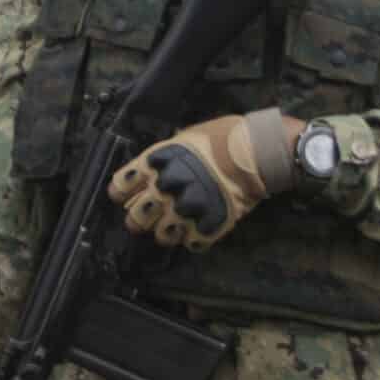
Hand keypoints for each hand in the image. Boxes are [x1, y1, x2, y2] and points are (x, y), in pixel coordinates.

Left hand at [108, 111, 294, 249]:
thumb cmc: (224, 136)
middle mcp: (166, 189)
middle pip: (137, 216)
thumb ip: (167, 155)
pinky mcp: (209, 225)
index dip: (121, 193)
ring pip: (161, 235)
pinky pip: (192, 243)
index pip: (122, 185)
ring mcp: (187, 210)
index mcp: (157, 164)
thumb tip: (157, 164)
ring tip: (171, 228)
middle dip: (137, 219)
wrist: (258, 150)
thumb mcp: (187, 137)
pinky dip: (192, 240)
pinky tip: (196, 231)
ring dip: (164, 233)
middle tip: (144, 219)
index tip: (124, 196)